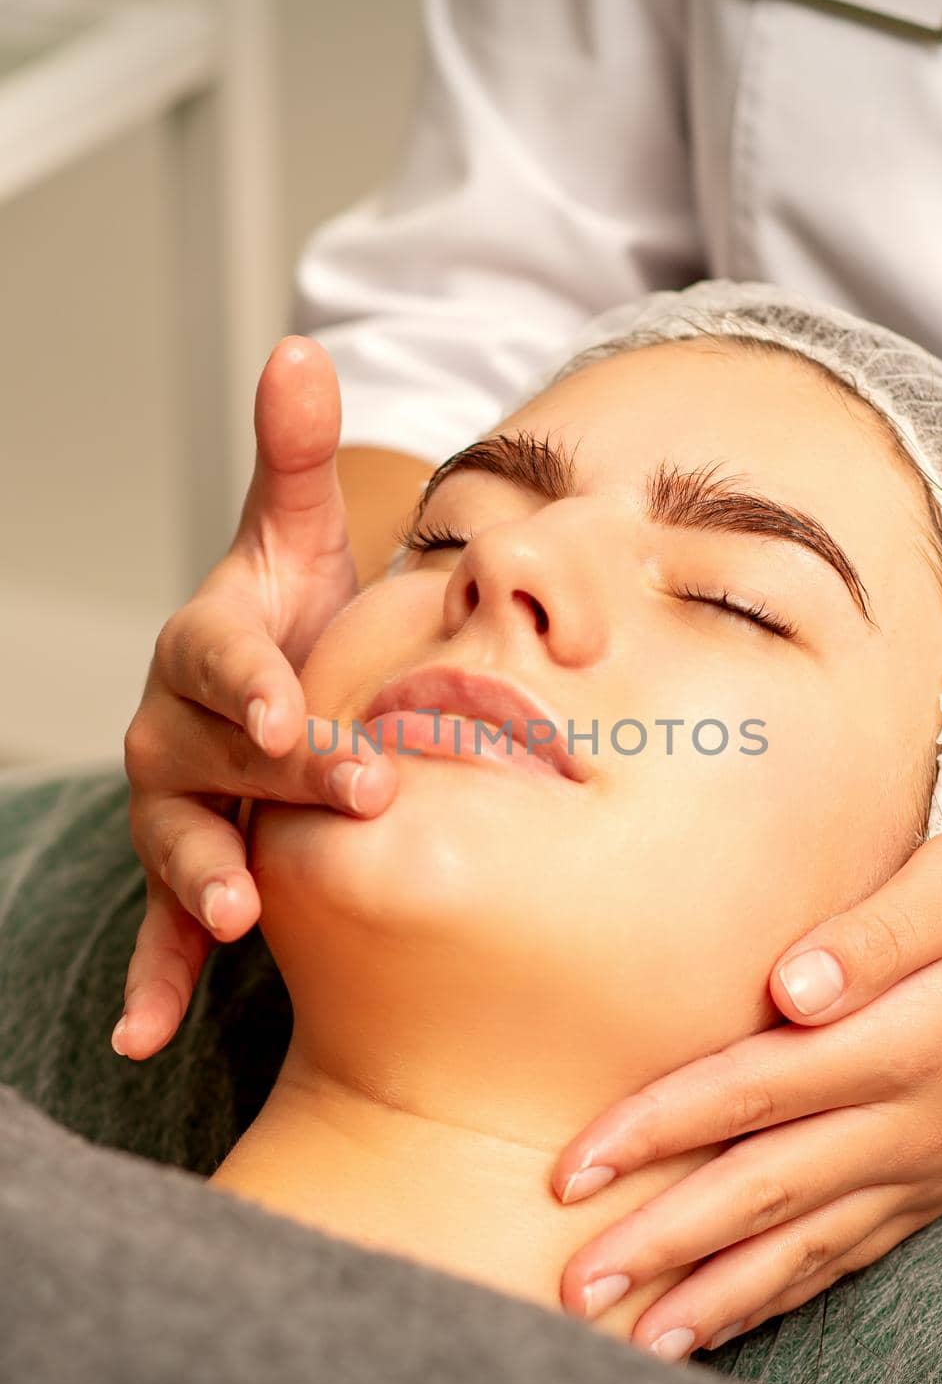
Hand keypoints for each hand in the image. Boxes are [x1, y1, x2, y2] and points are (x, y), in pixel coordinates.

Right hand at [119, 338, 397, 1060]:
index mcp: (211, 646)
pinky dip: (155, 977)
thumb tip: (303, 346)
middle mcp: (177, 728)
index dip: (247, 679)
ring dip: (200, 877)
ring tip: (234, 918)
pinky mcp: (188, 871)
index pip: (217, 656)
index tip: (287, 711)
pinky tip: (145, 1037)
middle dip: (274, 775)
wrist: (280, 687)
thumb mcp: (298, 539)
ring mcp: (177, 805)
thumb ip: (295, 460)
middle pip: (213, 752)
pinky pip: (162, 928)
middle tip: (353, 794)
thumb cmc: (296, 618)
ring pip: (178, 840)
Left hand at [551, 815, 941, 1360]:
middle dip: (661, 1244)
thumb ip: (875, 937)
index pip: (749, 1093)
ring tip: (641, 1341)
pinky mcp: (940, 1178)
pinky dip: (788, 1293)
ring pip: (805, 1247)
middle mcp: (907, 1122)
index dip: (655, 1133)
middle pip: (760, 1192)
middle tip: (577, 1289)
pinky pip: (853, 1252)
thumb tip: (788, 989)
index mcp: (900, 1043)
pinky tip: (738, 1316)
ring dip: (716, 1296)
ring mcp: (926, 1162)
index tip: (576, 1169)